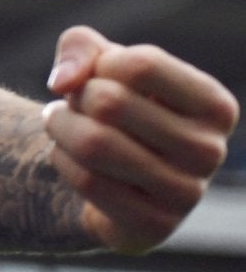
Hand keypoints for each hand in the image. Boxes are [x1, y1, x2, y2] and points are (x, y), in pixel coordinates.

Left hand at [42, 25, 238, 252]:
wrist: (111, 175)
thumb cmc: (115, 109)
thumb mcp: (101, 63)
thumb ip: (80, 46)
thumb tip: (64, 82)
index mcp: (215, 106)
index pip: (141, 64)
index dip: (100, 64)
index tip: (96, 77)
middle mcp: (210, 150)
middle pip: (110, 103)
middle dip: (74, 98)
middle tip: (71, 104)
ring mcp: (187, 193)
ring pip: (94, 144)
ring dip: (59, 127)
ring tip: (57, 123)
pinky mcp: (154, 224)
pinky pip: (87, 181)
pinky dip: (61, 160)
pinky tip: (65, 156)